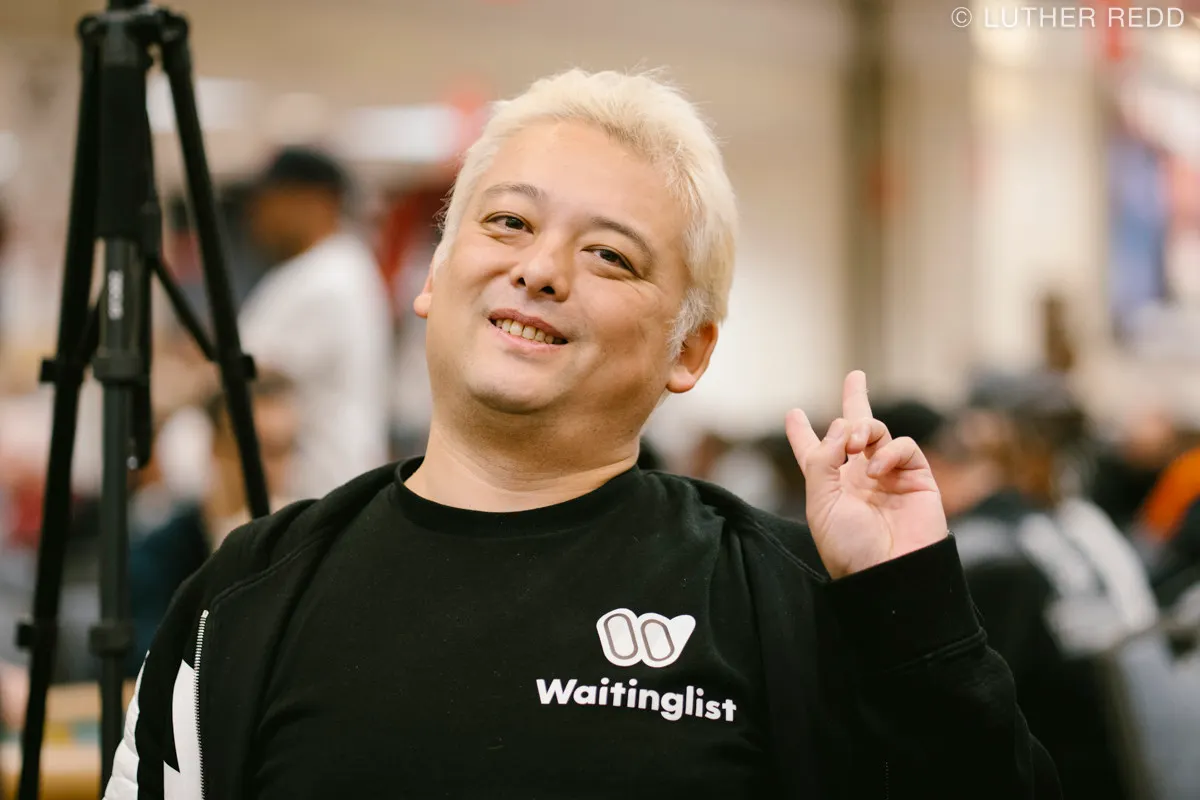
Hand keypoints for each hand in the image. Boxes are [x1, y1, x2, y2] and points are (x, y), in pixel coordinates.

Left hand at [785, 371, 946, 578]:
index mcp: (829, 485)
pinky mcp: (917, 478)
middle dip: (855, 403)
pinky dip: (890, 451)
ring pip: (878, 432)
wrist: (890, 572)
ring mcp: (889, 476)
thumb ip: (822, 461)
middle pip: (854, 431)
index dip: (802, 434)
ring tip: (855, 442)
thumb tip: (839, 426)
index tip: (794, 414)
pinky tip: (877, 468)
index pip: (814, 453)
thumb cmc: (850, 546)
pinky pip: (904, 448)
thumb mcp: (820, 504)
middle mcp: (857, 477)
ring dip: (863, 428)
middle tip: (855, 376)